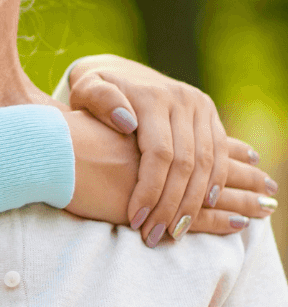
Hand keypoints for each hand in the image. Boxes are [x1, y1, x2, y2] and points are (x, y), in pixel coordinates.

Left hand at [65, 55, 275, 244]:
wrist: (115, 69)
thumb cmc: (92, 88)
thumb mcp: (85, 89)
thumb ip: (99, 101)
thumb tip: (126, 122)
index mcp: (152, 97)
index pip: (159, 154)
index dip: (150, 190)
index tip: (135, 220)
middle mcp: (182, 100)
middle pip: (187, 164)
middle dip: (171, 205)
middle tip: (155, 236)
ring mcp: (200, 107)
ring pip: (208, 164)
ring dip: (194, 203)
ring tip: (174, 231)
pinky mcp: (209, 115)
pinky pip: (220, 156)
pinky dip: (213, 185)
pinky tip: (202, 209)